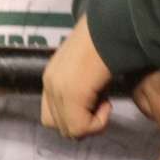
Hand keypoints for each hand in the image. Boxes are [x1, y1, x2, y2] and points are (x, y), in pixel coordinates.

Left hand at [41, 15, 113, 141]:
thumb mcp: (86, 66)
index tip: (94, 101)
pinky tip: (108, 102)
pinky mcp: (70, 96)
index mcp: (52, 76)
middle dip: (82, 123)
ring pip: (70, 131)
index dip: (74, 116)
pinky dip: (98, 122)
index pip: (51, 114)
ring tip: (104, 102)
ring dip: (91, 124)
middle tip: (101, 104)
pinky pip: (81, 128)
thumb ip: (81, 84)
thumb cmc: (104, 41)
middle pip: (59, 126)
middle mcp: (50, 84)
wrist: (109, 28)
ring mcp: (57, 91)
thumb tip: (91, 104)